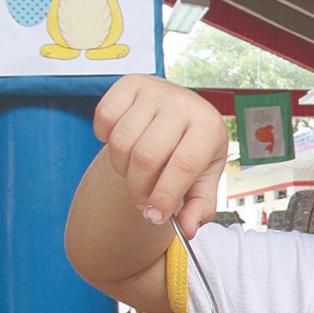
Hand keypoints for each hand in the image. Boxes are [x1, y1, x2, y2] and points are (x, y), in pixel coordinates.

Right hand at [93, 74, 228, 236]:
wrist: (179, 115)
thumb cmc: (192, 152)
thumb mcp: (203, 180)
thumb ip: (199, 207)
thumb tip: (188, 229)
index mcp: (209, 127)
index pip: (183, 165)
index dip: (165, 196)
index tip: (154, 217)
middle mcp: (184, 103)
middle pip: (146, 156)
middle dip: (140, 189)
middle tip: (143, 200)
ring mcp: (156, 90)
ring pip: (121, 142)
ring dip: (123, 168)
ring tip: (136, 172)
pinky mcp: (129, 83)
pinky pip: (104, 118)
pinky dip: (106, 138)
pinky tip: (125, 142)